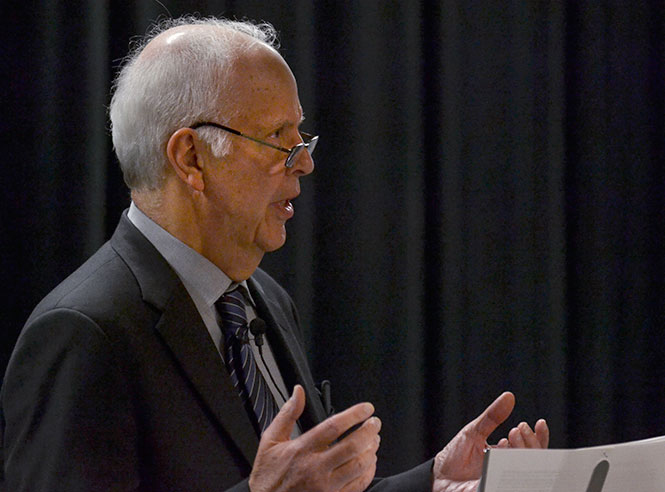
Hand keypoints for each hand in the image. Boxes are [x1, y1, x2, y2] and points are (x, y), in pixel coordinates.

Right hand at [249, 385, 380, 491]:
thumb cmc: (268, 477)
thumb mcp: (270, 441)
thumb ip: (287, 414)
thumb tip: (298, 392)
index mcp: (302, 450)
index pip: (333, 427)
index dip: (354, 415)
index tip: (366, 408)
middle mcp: (315, 468)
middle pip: (351, 447)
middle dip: (369, 431)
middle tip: (375, 422)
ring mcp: (326, 487)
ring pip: (358, 466)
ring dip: (371, 451)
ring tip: (375, 440)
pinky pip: (358, 486)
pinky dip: (368, 472)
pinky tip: (370, 462)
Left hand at [432, 392, 548, 491]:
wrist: (438, 476)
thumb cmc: (456, 455)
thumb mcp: (474, 431)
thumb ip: (492, 417)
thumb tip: (509, 396)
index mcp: (507, 457)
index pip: (532, 450)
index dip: (540, 438)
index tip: (539, 423)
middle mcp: (508, 470)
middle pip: (533, 461)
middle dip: (530, 443)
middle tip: (517, 428)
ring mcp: (501, 480)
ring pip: (524, 473)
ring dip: (522, 452)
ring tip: (511, 435)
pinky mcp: (491, 488)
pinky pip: (507, 482)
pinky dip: (510, 470)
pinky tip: (502, 453)